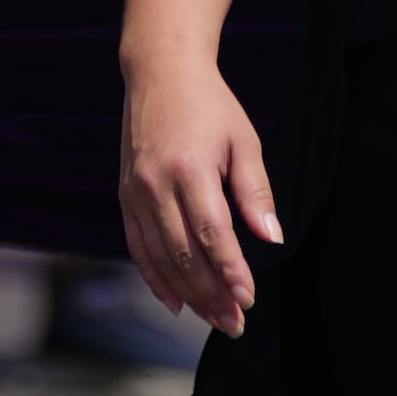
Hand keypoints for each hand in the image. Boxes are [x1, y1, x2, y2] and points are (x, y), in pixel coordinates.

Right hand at [117, 56, 279, 333]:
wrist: (160, 72)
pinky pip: (137, 247)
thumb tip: (271, 239)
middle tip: (235, 323)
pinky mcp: (125, 196)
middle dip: (212, 294)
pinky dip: (155, 278)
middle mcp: (156, 184)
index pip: (212, 233)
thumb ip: (255, 191)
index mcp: (190, 168)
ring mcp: (136, 192)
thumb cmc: (210, 106)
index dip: (230, 271)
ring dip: (188, 294)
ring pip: (160, 257)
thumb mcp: (243, 140)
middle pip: (184, 254)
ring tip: (214, 318)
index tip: (248, 299)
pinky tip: (176, 302)